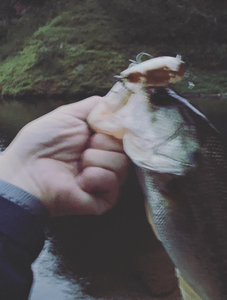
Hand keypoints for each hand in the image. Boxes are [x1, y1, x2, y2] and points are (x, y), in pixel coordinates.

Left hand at [0, 97, 129, 216]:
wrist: (28, 171)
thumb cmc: (43, 143)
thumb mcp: (69, 114)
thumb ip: (97, 106)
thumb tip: (121, 102)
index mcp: (100, 140)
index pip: (124, 130)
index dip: (117, 126)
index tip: (102, 125)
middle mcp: (107, 159)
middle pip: (125, 145)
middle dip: (102, 142)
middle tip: (82, 147)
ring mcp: (108, 179)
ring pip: (121, 162)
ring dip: (95, 159)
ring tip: (78, 165)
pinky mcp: (107, 197)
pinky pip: (114, 180)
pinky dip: (94, 176)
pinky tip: (79, 180)